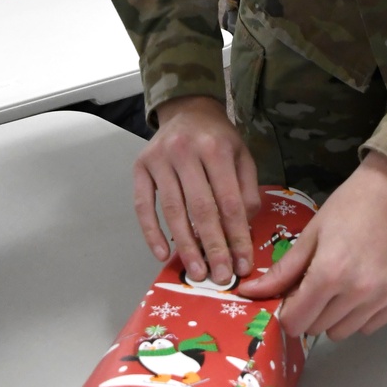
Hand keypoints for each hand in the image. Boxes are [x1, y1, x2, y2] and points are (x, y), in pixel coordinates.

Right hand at [134, 96, 260, 285]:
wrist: (188, 109)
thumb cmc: (218, 138)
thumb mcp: (242, 156)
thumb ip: (246, 191)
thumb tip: (242, 230)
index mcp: (217, 148)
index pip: (229, 202)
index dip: (236, 237)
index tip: (242, 265)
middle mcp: (186, 151)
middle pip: (201, 209)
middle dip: (213, 247)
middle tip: (220, 277)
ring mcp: (160, 159)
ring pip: (173, 210)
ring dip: (185, 246)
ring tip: (197, 272)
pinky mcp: (140, 167)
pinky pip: (143, 205)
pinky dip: (151, 232)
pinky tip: (162, 254)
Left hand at [238, 152, 386, 340]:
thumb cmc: (349, 205)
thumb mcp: (311, 234)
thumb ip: (283, 271)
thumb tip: (247, 292)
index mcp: (329, 274)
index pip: (296, 322)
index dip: (288, 313)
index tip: (291, 298)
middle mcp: (358, 292)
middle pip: (318, 329)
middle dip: (310, 312)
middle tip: (315, 285)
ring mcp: (383, 298)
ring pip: (344, 332)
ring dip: (334, 317)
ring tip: (340, 286)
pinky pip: (370, 326)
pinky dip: (360, 315)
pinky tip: (362, 287)